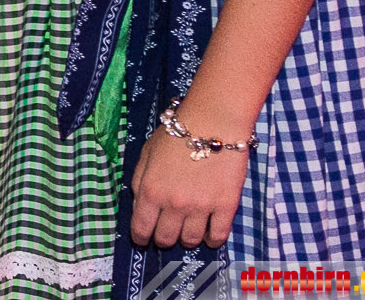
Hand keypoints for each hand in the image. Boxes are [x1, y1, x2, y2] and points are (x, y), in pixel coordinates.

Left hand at [128, 120, 247, 249]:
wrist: (212, 122)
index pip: (141, 228)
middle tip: (168, 232)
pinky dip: (212, 240)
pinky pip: (218, 236)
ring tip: (189, 230)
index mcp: (150, 191)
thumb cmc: (176, 135)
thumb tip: (140, 206)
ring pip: (191, 241)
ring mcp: (201, 208)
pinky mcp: (225, 207)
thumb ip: (139, 182)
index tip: (143, 240)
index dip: (140, 238)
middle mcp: (173, 204)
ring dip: (187, 239)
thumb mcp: (146, 154)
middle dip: (164, 238)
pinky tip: (210, 235)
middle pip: (166, 239)